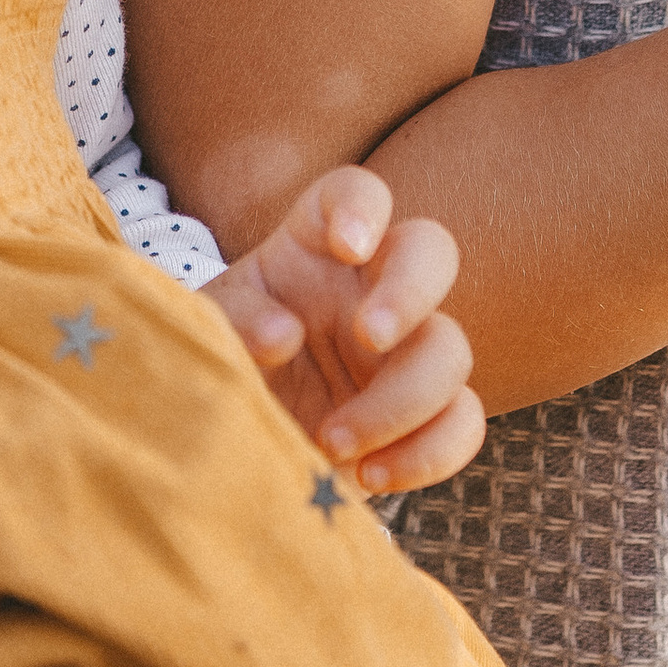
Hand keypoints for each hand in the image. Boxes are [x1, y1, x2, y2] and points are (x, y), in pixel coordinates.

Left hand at [204, 164, 483, 493]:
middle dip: (411, 290)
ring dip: (401, 399)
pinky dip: (429, 453)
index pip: (354, 193)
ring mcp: (402, 352)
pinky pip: (462, 422)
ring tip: (332, 440)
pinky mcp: (421, 418)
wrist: (226, 439)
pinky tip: (369, 473)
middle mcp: (369, 288)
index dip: (363, 206)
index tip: (348, 245)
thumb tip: (284, 334)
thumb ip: (233, 320)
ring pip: (452, 349)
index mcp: (314, 247)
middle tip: (369, 336)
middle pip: (432, 250)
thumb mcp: (205, 330)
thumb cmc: (216, 361)